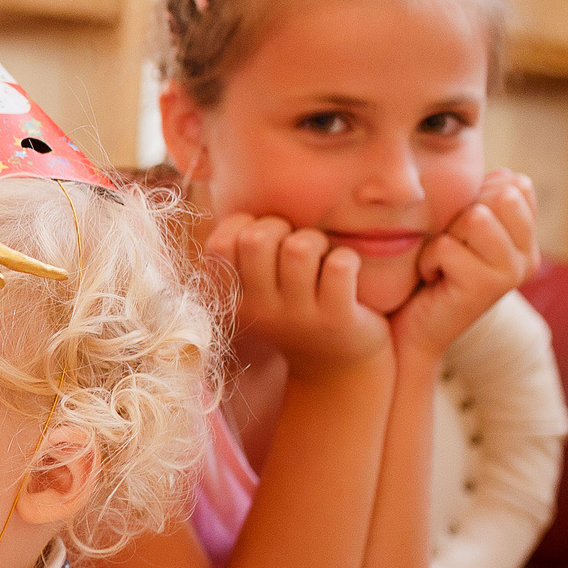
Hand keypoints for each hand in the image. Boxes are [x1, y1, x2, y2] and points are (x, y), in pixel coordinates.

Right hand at [208, 213, 389, 377]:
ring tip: (322, 256)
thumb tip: (235, 197)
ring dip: (316, 241)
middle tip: (295, 242)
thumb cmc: (295, 313)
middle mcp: (261, 310)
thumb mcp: (258, 293)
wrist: (337, 370)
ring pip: (299, 248)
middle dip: (280, 226)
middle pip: (256, 240)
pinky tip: (346, 270)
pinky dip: (347, 258)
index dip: (244, 225)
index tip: (263, 238)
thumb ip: (244, 255)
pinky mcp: (338, 320)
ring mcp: (299, 317)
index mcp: (235, 300)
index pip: (220, 244)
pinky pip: (340, 266)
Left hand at [390, 170, 539, 362]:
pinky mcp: (487, 288)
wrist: (410, 330)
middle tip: (449, 246)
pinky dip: (428, 259)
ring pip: (476, 218)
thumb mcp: (458, 229)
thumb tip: (504, 173)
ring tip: (442, 262)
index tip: (461, 229)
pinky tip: (432, 279)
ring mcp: (511, 273)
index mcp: (526, 239)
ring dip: (445, 236)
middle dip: (462, 213)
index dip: (477, 195)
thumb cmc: (428, 272)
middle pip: (500, 196)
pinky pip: (446, 246)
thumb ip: (482, 201)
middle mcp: (528, 256)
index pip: (516, 185)